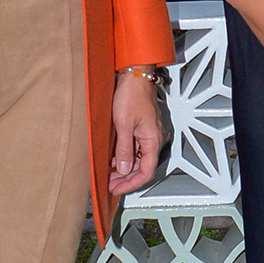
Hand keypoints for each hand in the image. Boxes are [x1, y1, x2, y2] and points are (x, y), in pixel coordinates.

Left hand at [109, 72, 163, 194]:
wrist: (135, 74)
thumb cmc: (131, 94)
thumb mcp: (123, 124)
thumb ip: (125, 149)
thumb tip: (124, 169)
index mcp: (152, 139)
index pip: (146, 171)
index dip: (132, 183)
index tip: (117, 188)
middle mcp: (153, 138)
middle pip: (143, 167)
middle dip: (127, 178)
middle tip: (110, 184)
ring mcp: (148, 133)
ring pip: (139, 159)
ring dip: (125, 169)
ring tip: (110, 174)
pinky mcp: (142, 128)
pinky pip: (136, 149)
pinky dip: (126, 157)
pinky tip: (115, 159)